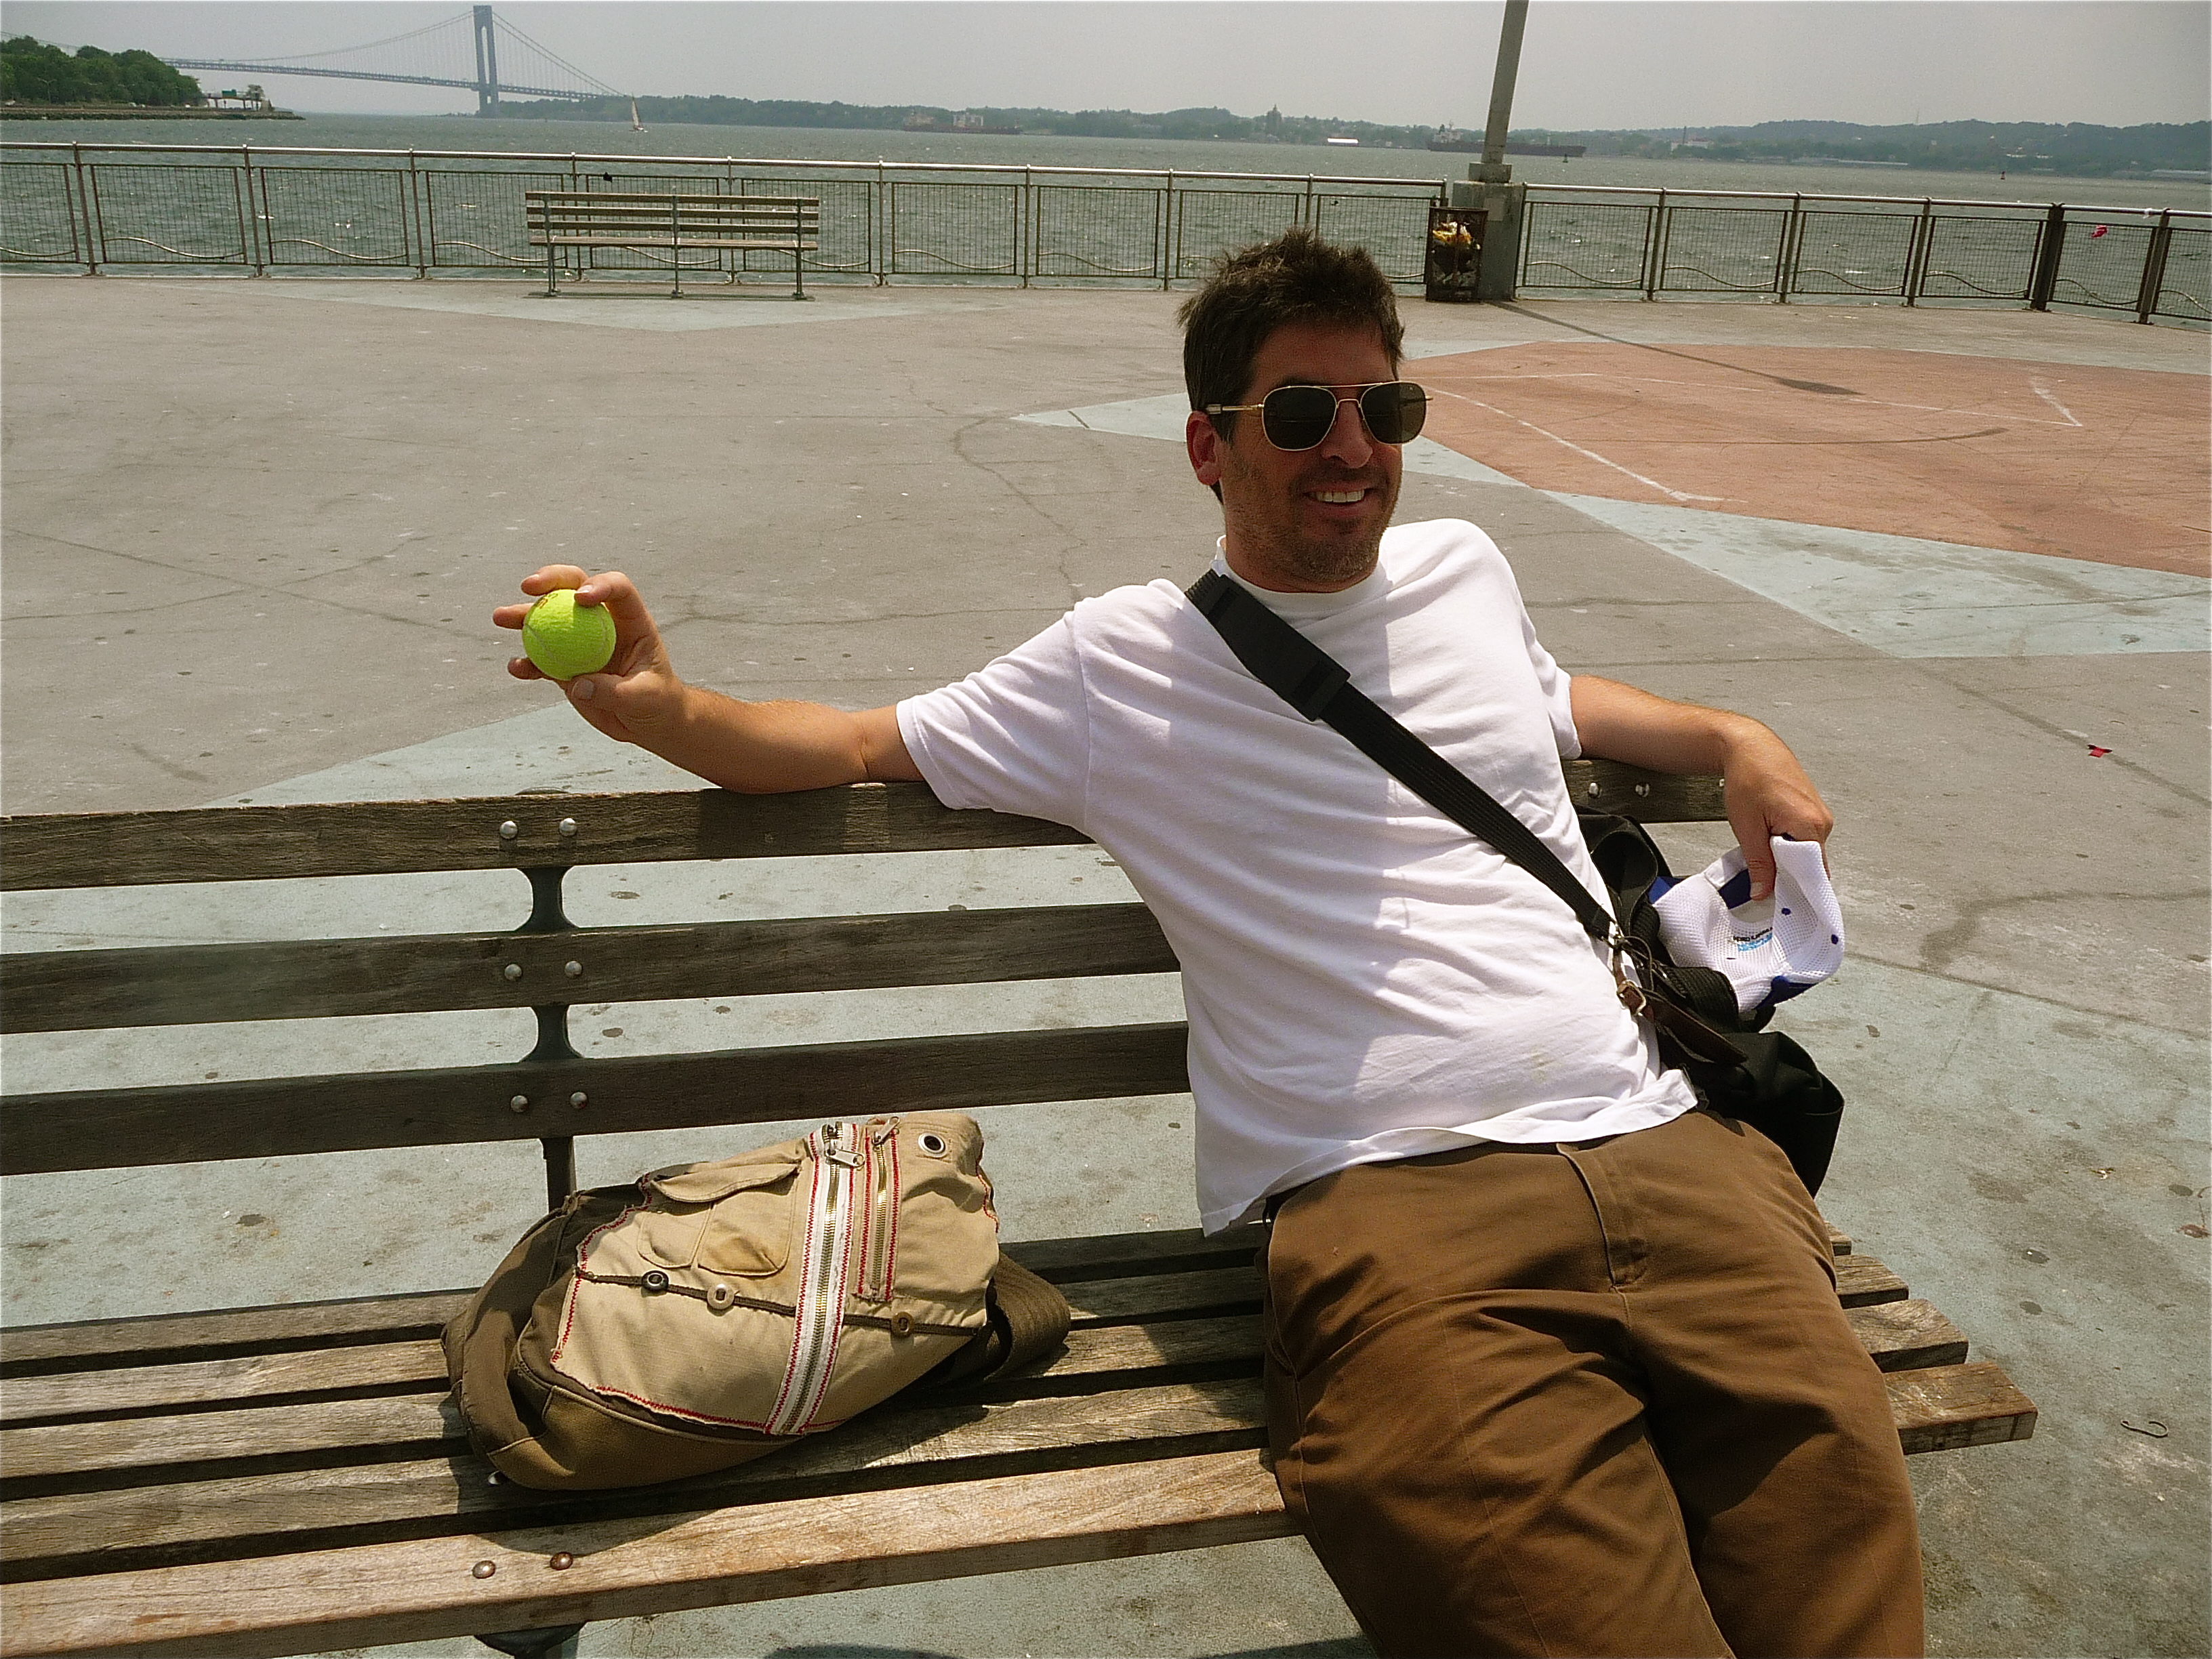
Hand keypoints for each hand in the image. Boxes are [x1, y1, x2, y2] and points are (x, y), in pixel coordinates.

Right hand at [493, 567, 682, 747]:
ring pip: (549, 619)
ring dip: (523, 615)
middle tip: (527, 585)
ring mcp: (580, 641)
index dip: (599, 585)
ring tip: (500, 617)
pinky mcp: (565, 665)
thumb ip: (614, 691)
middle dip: (550, 580)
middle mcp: (602, 622)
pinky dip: (527, 662)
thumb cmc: (657, 702)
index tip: (581, 598)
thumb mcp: (645, 698)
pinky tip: (516, 668)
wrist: (647, 722)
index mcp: (631, 620)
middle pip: (574, 588)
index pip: (617, 589)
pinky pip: (541, 659)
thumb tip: (577, 684)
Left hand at [1718, 722, 1834, 899]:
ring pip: (1804, 852)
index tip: (1779, 901)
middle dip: (1786, 873)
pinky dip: (1787, 844)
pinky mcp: (1813, 812)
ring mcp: (1820, 816)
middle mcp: (1822, 821)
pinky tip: (1769, 836)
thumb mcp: (1747, 827)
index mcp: (1810, 825)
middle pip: (1809, 865)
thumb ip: (1759, 863)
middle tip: (1761, 874)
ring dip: (1784, 857)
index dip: (1794, 888)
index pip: (1812, 873)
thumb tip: (1764, 892)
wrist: (1751, 747)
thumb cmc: (1749, 777)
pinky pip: (1803, 839)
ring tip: (1761, 842)